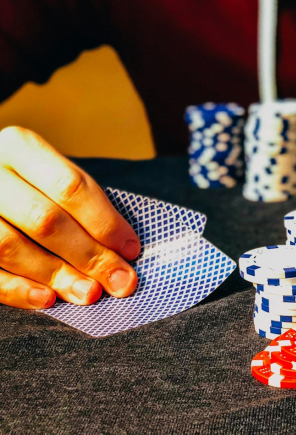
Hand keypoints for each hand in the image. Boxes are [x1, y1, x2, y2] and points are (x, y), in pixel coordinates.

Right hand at [0, 127, 139, 308]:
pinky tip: (47, 300)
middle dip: (89, 255)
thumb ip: (83, 204)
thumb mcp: (51, 176)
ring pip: (10, 246)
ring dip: (56, 275)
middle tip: (120, 282)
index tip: (131, 249)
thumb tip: (123, 251)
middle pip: (45, 219)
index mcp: (20, 147)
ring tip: (90, 294)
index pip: (70, 186)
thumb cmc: (30, 185)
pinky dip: (17, 289)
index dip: (105, 222)